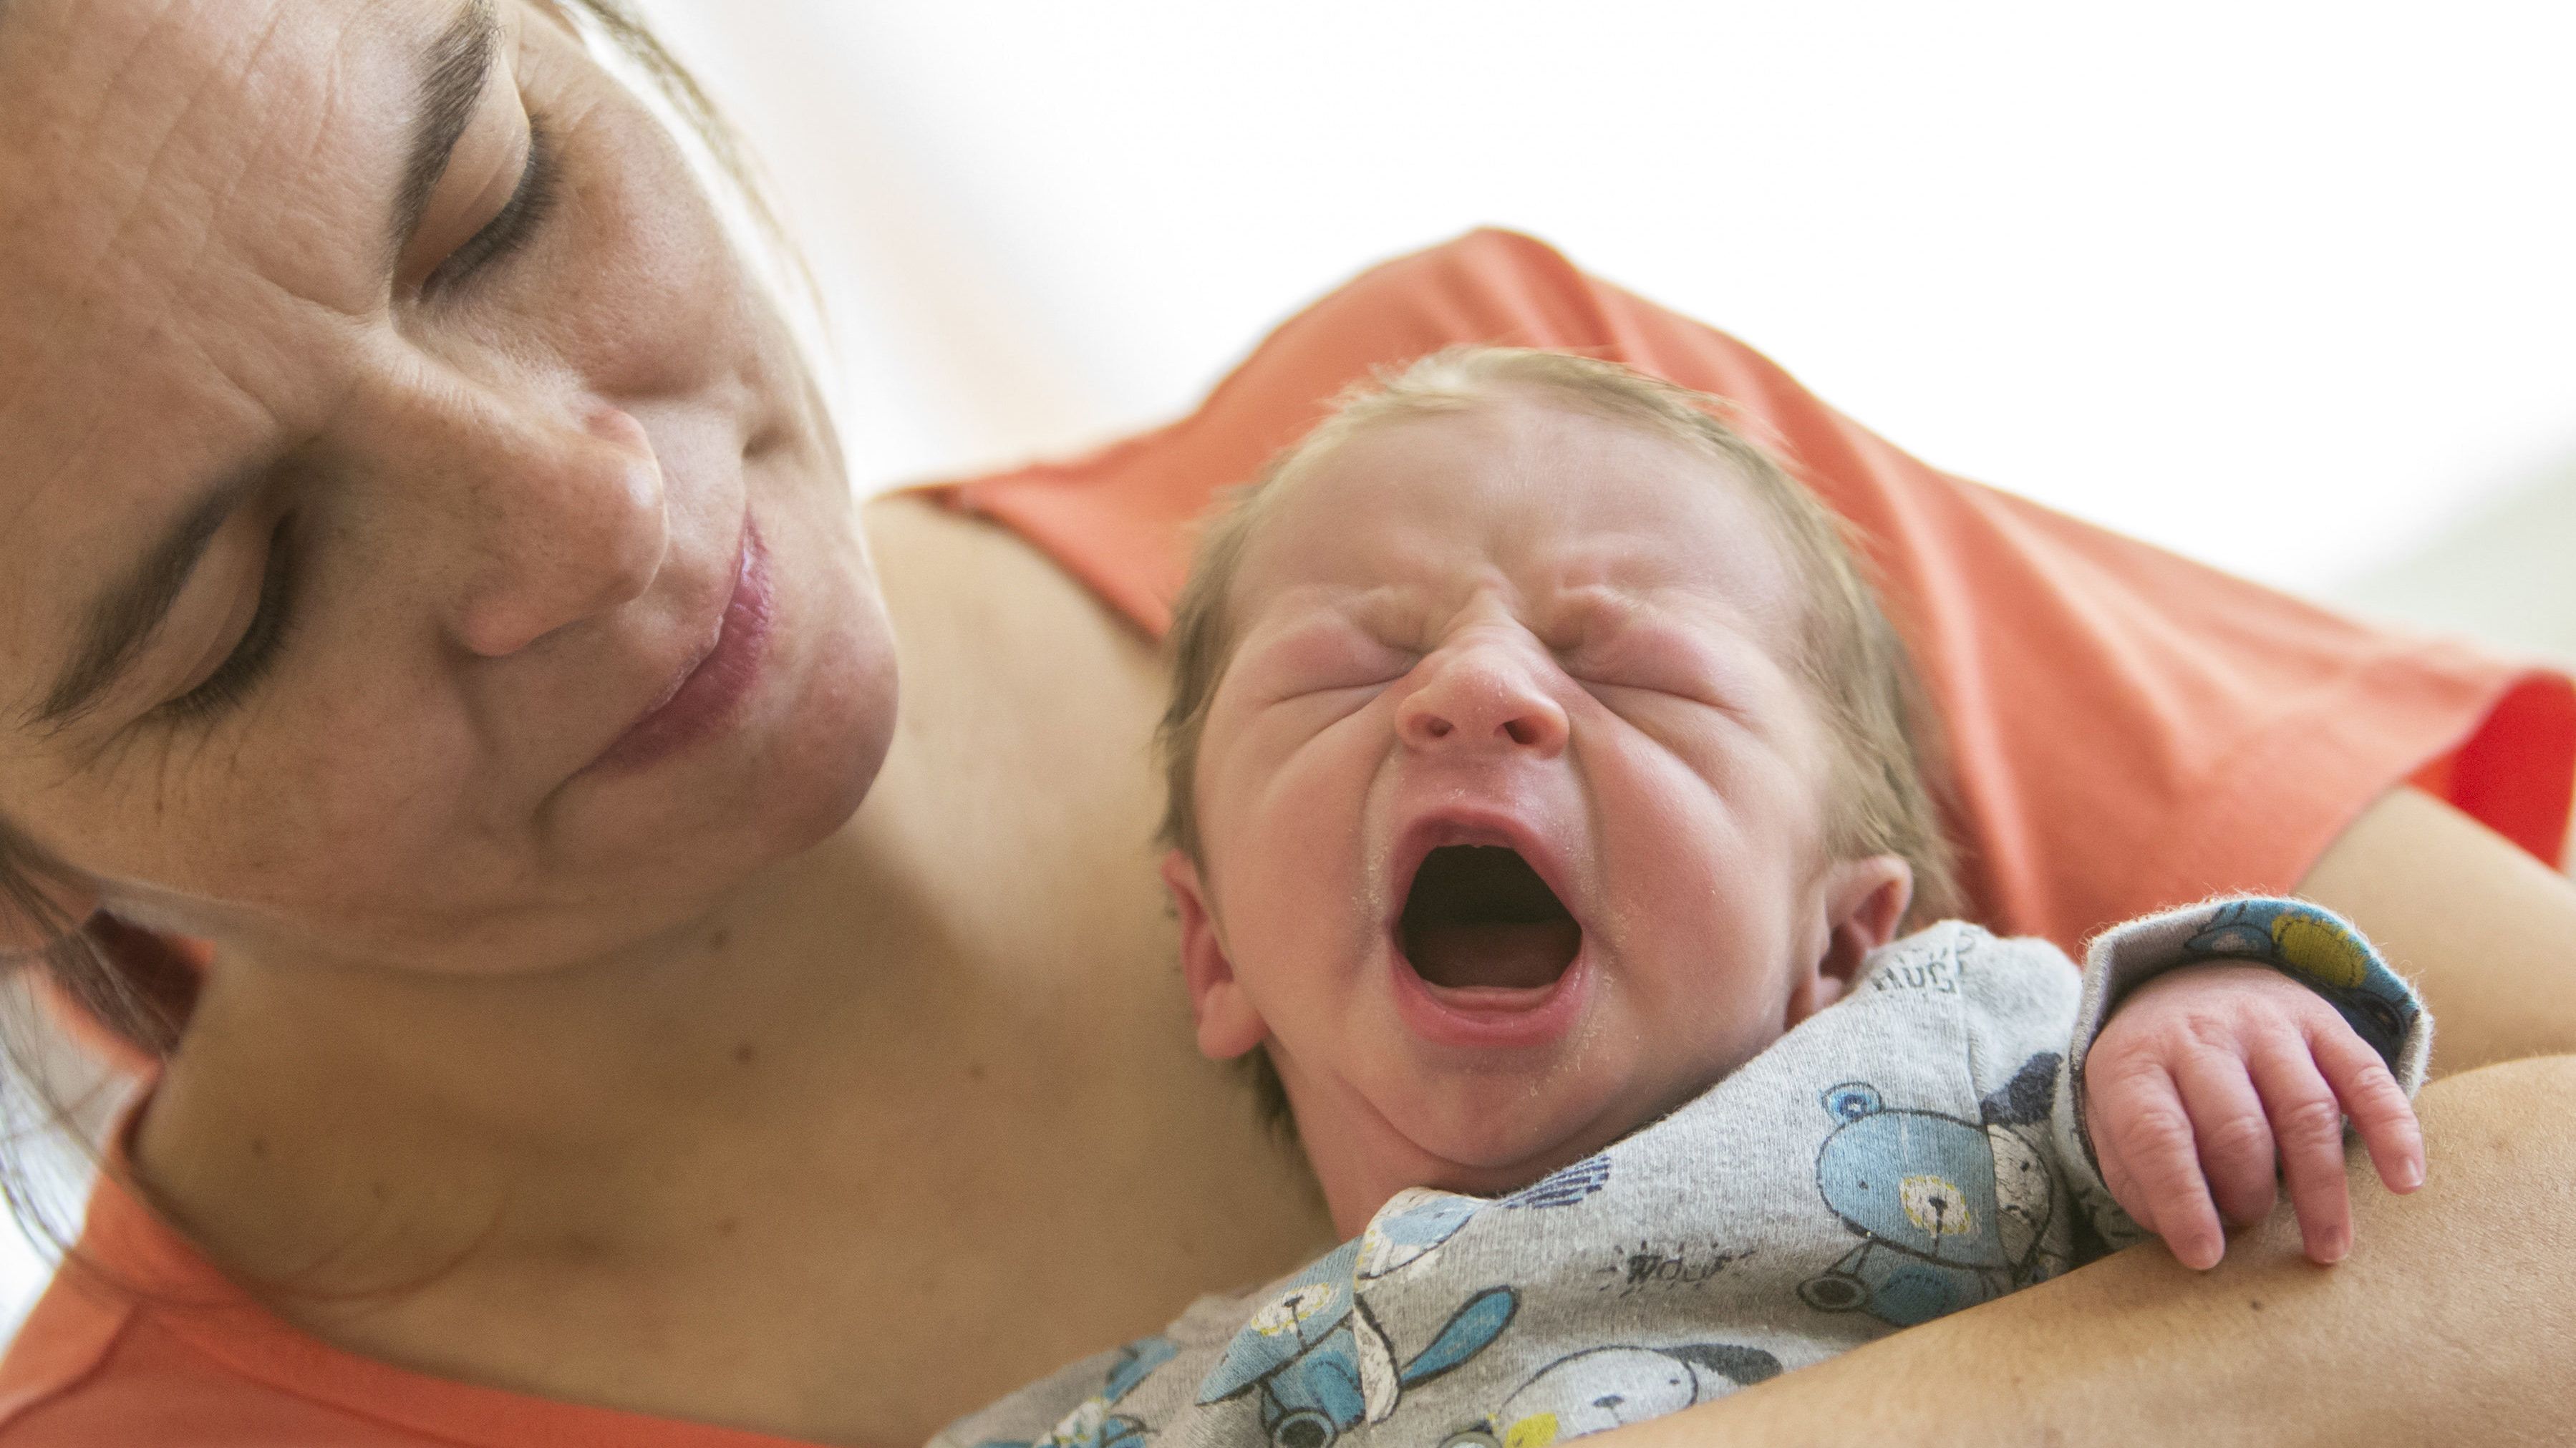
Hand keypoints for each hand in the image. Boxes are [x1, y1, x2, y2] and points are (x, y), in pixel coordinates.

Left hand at [2083, 961, 2424, 1269]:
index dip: (2183, 1200)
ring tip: (2327, 1247)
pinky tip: (2404, 1181)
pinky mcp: (2323, 1022)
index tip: (2205, 1256)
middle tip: (2252, 1228)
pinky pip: (2366, 1076)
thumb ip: (2137, 1179)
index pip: (2158, 1135)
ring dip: (2321, 1188)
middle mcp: (2201, 1035)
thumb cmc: (2153, 1078)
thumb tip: (2190, 1238)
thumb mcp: (2113, 1117)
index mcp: (2137, 1063)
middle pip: (2237, 1127)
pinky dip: (2392, 1130)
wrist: (2185, 983)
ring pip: (2305, 1109)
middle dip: (2250, 1194)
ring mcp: (2266, 1024)